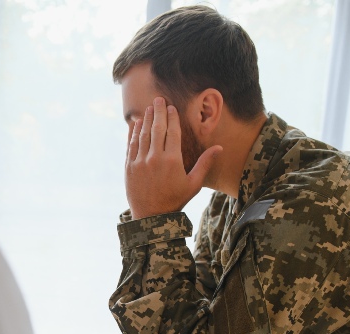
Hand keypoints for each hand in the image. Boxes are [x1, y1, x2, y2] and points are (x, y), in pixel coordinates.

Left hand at [125, 97, 221, 219]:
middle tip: (159, 99)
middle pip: (157, 129)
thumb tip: (219, 147)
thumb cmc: (175, 200)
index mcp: (173, 161)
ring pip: (143, 135)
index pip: (173, 132)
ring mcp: (140, 162)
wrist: (152, 218)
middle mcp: (155, 158)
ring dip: (145, 120)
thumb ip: (205, 163)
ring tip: (148, 108)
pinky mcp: (129, 167)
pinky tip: (135, 124)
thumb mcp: (194, 184)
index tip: (172, 107)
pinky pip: (131, 145)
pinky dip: (133, 133)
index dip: (172, 118)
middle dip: (158, 112)